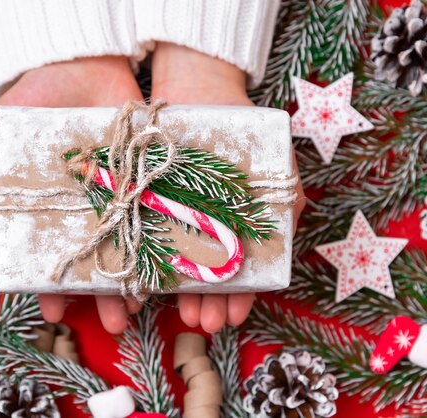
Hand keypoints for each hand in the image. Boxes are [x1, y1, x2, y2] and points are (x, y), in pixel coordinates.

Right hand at [0, 56, 142, 333]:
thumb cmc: (39, 95)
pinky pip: (160, 221)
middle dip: (102, 296)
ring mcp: (121, 198)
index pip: (50, 257)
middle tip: (112, 323)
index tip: (54, 312)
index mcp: (51, 207)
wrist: (88, 64)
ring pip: (131, 250)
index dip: (51, 286)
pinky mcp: (151, 182)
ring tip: (141, 309)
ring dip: (137, 283)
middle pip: (97, 262)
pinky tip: (170, 274)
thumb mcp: (6, 122)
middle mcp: (87, 210)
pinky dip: (166, 248)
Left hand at [151, 43, 305, 332]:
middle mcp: (199, 226)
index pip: (236, 271)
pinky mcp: (139, 202)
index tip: (232, 317)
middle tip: (202, 322)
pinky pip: (136, 238)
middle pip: (202, 275)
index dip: (236, 296)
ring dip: (173, 293)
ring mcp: (168, 215)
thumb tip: (290, 232)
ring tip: (178, 313)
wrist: (196, 85)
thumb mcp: (276, 162)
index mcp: (233, 226)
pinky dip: (138, 262)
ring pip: (170, 264)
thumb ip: (286, 200)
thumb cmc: (241, 128)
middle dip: (204, 302)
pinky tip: (139, 285)